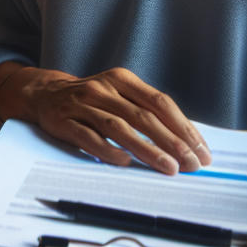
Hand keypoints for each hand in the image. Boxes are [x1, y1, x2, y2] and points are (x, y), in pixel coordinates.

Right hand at [0, 65, 210, 174]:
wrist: (44, 94)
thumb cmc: (92, 100)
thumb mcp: (119, 95)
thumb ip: (146, 111)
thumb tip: (186, 142)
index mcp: (122, 79)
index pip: (159, 102)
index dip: (183, 127)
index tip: (201, 151)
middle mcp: (103, 88)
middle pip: (143, 116)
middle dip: (172, 142)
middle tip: (191, 164)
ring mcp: (81, 104)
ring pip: (119, 127)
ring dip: (147, 149)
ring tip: (168, 167)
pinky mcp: (63, 120)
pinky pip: (88, 137)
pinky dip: (108, 150)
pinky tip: (125, 162)